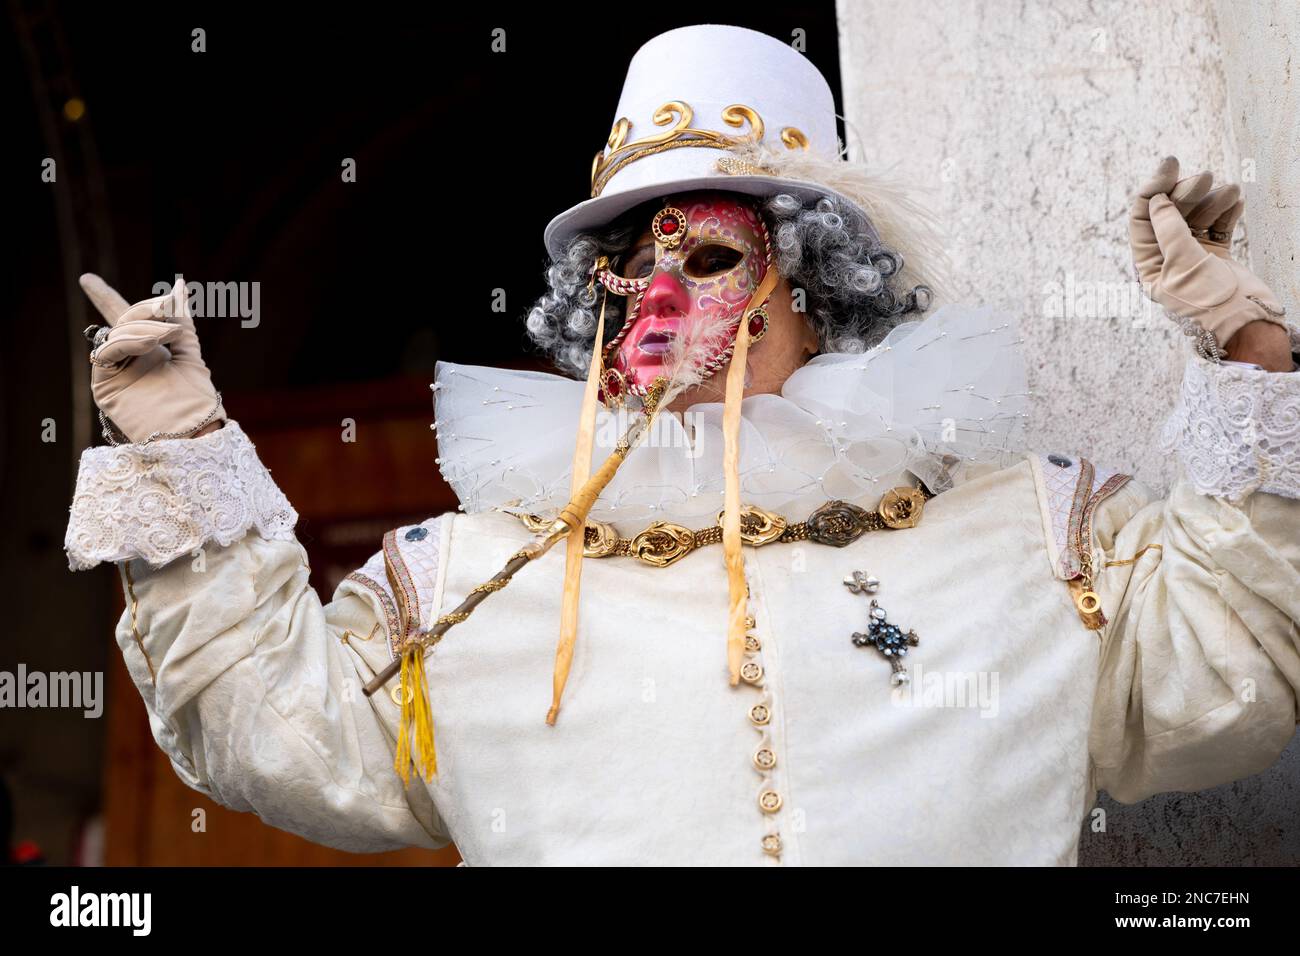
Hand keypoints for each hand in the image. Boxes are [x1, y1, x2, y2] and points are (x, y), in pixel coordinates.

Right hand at [80, 274, 225, 442]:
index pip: (121, 319)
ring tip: (169, 334)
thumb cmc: (195, 398)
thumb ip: (180, 322)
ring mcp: (113, 373)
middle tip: (168, 307)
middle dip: (146, 309)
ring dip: (144, 326)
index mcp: (144, 352)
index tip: (87, 279)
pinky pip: (107, 351)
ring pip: (116, 333)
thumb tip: (179, 285)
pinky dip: (130, 341)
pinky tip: (152, 343)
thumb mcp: (188, 352)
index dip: (104, 299)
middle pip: (121, 321)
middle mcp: (125, 361)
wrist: (192, 429)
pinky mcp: (104, 386)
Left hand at [1129, 156, 1288, 366]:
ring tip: (1230, 190)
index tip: (1171, 164)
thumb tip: (1156, 200)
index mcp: (1148, 265)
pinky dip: (1225, 212)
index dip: (1154, 189)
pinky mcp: (1216, 256)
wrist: (1247, 326)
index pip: (1142, 219)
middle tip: (1205, 177)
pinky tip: (1235, 201)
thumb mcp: (1182, 265)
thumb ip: (1169, 230)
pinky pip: (1218, 226)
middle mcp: (1167, 259)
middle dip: (1186, 192)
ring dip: (1212, 200)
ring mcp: (1192, 257)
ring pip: (1196, 216)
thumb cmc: (1209, 302)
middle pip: (1170, 213)